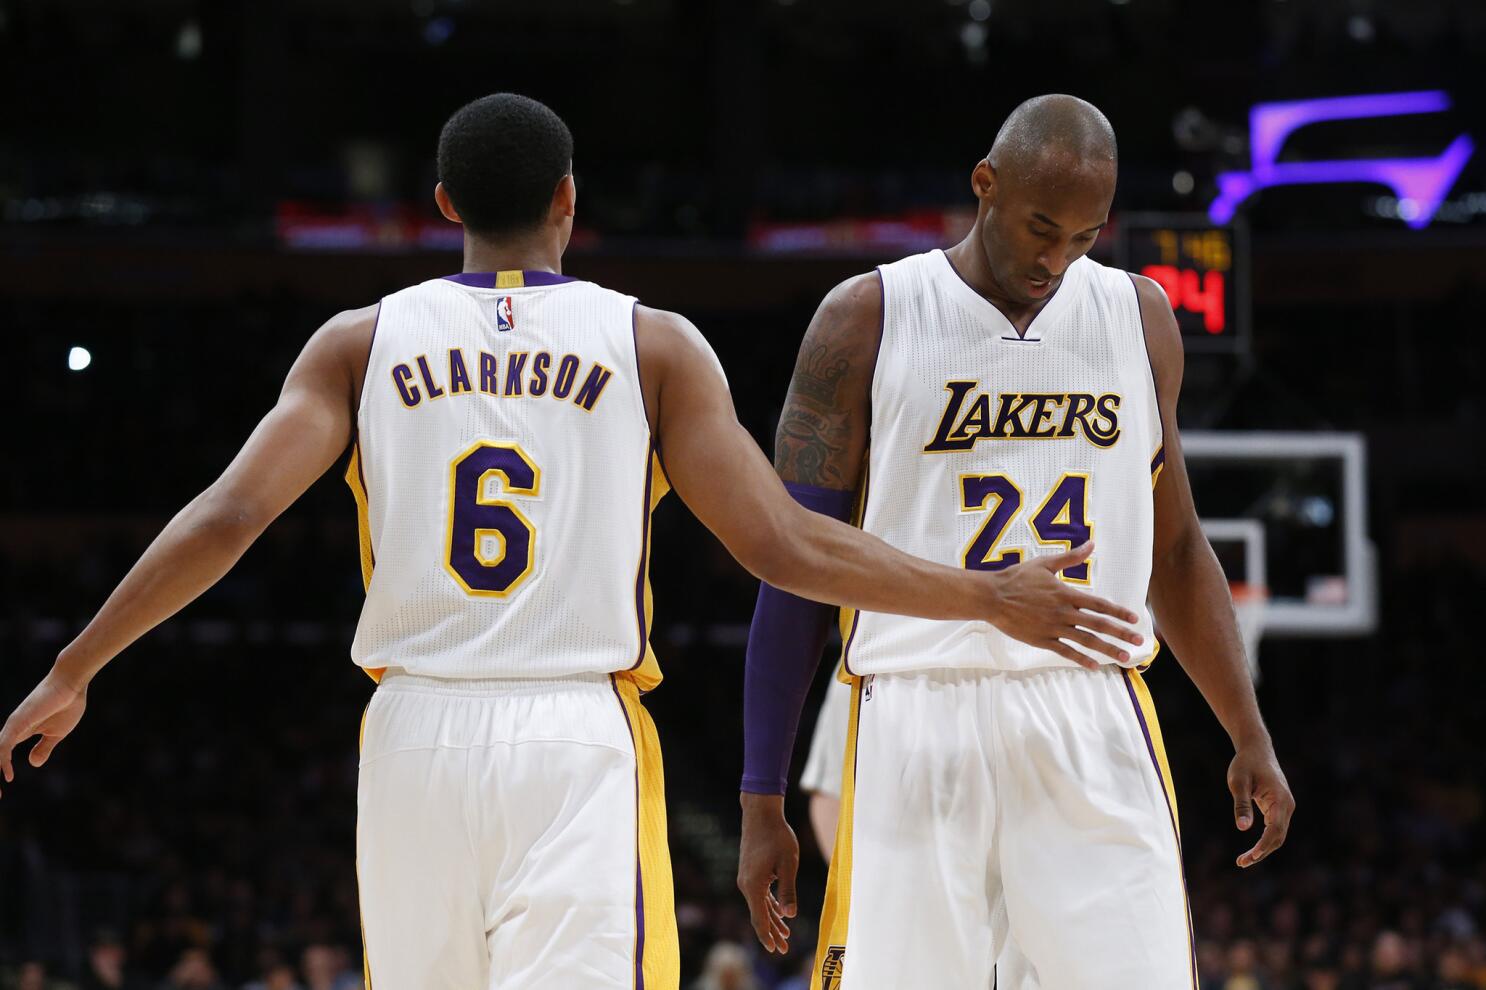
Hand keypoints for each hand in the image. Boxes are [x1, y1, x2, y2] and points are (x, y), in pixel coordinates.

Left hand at [0, 668, 88, 796]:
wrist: (71, 684)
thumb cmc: (66, 704)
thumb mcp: (56, 733)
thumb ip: (44, 748)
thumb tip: (33, 764)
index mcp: (20, 732)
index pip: (2, 755)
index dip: (1, 770)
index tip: (4, 786)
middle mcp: (12, 730)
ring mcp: (13, 726)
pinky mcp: (18, 722)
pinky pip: (4, 746)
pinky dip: (2, 761)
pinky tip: (7, 774)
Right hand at [737, 793, 799, 953]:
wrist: (760, 814)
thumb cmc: (777, 836)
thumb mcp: (788, 863)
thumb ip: (788, 890)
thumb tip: (790, 915)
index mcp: (753, 886)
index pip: (759, 918)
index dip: (768, 936)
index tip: (776, 950)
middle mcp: (746, 885)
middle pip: (759, 915)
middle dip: (772, 933)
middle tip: (785, 949)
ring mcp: (747, 879)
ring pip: (759, 906)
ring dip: (772, 920)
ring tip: (786, 935)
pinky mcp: (750, 872)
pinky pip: (760, 895)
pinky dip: (770, 906)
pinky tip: (780, 913)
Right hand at [986, 542, 1144, 668]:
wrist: (992, 597)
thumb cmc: (1017, 578)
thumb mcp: (1045, 564)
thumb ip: (1071, 557)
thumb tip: (1092, 544)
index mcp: (1066, 594)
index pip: (1099, 604)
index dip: (1118, 612)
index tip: (1135, 619)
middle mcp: (1063, 612)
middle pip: (1098, 625)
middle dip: (1121, 634)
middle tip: (1140, 642)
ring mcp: (1053, 628)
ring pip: (1086, 641)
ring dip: (1107, 649)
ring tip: (1124, 657)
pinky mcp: (1042, 640)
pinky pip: (1065, 651)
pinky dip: (1080, 659)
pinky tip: (1094, 665)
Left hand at [1228, 740, 1293, 866]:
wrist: (1256, 750)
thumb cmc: (1245, 764)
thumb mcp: (1238, 782)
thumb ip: (1241, 805)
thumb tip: (1243, 828)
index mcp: (1280, 800)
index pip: (1275, 830)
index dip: (1263, 846)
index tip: (1250, 857)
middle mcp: (1287, 806)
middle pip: (1278, 837)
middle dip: (1261, 852)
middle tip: (1241, 863)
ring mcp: (1284, 808)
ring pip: (1277, 835)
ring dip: (1263, 849)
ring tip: (1243, 860)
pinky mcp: (1278, 808)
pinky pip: (1274, 829)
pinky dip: (1264, 841)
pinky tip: (1251, 850)